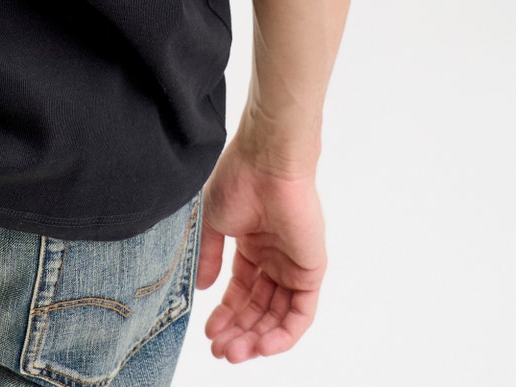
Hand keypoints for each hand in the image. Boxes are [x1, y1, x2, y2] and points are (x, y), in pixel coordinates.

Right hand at [196, 139, 326, 361]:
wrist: (266, 162)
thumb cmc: (239, 180)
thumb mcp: (213, 223)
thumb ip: (210, 258)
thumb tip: (204, 290)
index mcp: (252, 246)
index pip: (241, 292)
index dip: (225, 315)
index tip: (208, 333)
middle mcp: (274, 259)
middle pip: (258, 308)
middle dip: (239, 332)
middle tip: (220, 351)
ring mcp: (293, 266)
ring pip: (278, 316)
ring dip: (257, 338)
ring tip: (234, 353)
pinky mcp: (310, 271)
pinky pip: (301, 313)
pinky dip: (283, 334)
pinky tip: (262, 345)